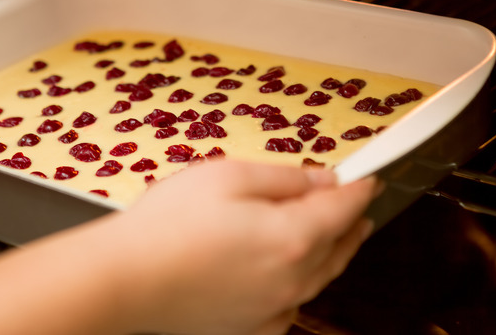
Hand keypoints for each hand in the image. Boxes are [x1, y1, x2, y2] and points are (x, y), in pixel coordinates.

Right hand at [114, 160, 380, 334]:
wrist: (126, 281)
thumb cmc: (170, 223)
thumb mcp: (230, 175)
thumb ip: (286, 178)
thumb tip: (324, 180)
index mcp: (294, 237)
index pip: (343, 208)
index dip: (359, 189)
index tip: (368, 178)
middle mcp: (293, 280)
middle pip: (339, 247)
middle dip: (352, 224)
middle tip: (358, 208)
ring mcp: (273, 310)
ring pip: (320, 279)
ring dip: (333, 254)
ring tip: (336, 237)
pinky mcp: (251, 328)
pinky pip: (292, 305)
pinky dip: (302, 286)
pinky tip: (292, 275)